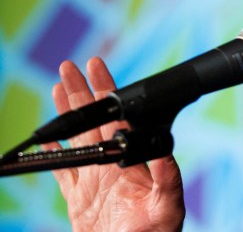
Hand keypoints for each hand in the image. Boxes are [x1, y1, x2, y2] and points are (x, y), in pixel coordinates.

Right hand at [48, 57, 184, 231]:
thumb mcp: (168, 206)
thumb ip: (167, 178)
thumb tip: (164, 150)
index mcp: (134, 163)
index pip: (120, 119)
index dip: (107, 92)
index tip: (97, 68)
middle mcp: (114, 167)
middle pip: (94, 122)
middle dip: (82, 93)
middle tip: (71, 66)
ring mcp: (96, 181)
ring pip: (76, 139)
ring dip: (67, 114)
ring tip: (58, 87)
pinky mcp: (79, 200)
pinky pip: (63, 171)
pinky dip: (52, 154)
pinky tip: (45, 139)